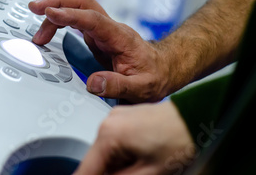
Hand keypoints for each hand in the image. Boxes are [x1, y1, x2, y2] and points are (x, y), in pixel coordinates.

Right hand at [29, 0, 177, 102]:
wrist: (163, 69)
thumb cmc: (154, 76)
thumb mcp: (141, 88)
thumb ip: (117, 86)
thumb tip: (93, 83)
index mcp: (120, 37)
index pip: (92, 18)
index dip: (70, 14)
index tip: (51, 13)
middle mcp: (109, 28)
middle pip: (83, 2)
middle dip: (58, 0)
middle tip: (36, 6)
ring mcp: (102, 29)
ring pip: (77, 6)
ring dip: (55, 6)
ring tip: (35, 15)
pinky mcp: (95, 34)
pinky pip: (75, 18)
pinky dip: (58, 17)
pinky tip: (46, 21)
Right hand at [74, 102, 195, 174]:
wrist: (198, 117)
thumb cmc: (181, 140)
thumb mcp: (149, 173)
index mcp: (109, 134)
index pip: (87, 169)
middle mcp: (108, 122)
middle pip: (98, 161)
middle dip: (110, 173)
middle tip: (138, 172)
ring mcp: (116, 118)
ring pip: (108, 153)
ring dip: (119, 166)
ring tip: (145, 166)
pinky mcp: (125, 119)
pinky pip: (116, 143)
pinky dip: (124, 155)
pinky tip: (143, 159)